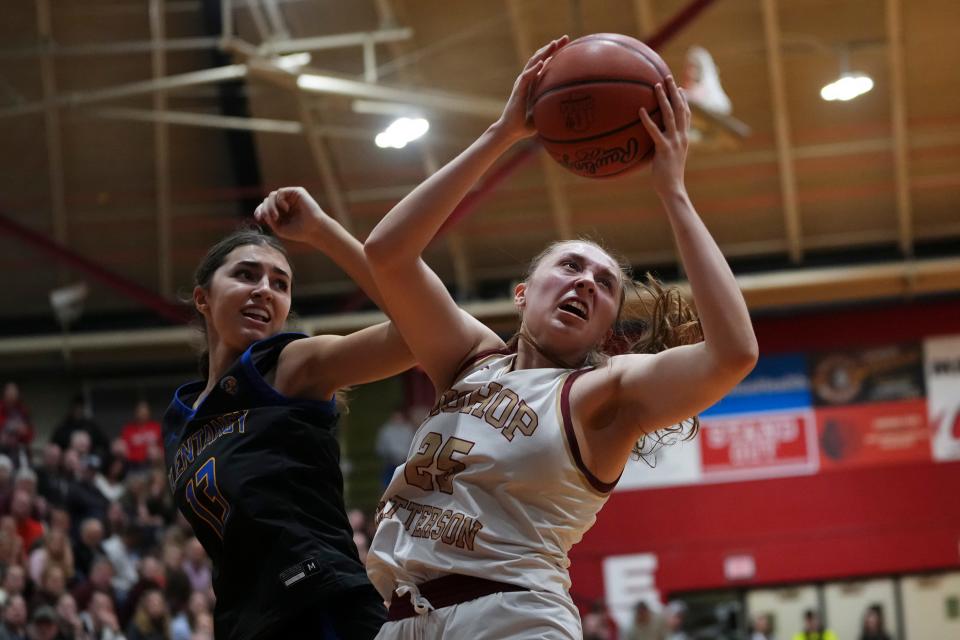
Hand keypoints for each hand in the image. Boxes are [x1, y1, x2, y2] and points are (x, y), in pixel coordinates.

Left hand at [254, 187, 334, 245]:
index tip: (258, 218)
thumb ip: (269, 219)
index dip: (259, 210)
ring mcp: (291, 197)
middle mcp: (285, 203)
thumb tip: (262, 210)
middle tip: (273, 219)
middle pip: (267, 200)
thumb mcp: (279, 228)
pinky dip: (279, 201)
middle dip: (265, 209)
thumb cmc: (299, 232)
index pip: (265, 206)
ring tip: (276, 216)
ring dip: (270, 206)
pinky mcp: (296, 192)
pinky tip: (286, 209)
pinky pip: (280, 192)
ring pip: (272, 195)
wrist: (313, 230)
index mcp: (281, 211)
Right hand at [494, 35, 569, 140]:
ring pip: (532, 63)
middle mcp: (528, 79)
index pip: (546, 63)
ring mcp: (522, 84)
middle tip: (565, 37)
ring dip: (543, 53)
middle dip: (553, 47)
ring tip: (553, 44)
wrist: (511, 130)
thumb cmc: (527, 123)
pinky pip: (526, 77)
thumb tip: (574, 108)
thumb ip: (554, 104)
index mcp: (535, 82)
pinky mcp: (518, 91)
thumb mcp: (545, 110)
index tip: (569, 43)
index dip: (556, 52)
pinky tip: (540, 63)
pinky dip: (533, 69)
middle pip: (540, 58)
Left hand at [639, 76, 690, 195]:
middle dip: (675, 91)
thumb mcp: (669, 158)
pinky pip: (655, 131)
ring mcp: (674, 142)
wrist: (673, 189)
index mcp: (684, 138)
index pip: (686, 115)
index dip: (684, 100)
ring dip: (663, 98)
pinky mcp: (664, 149)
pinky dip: (648, 120)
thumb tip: (655, 143)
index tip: (679, 88)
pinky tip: (640, 110)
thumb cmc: (668, 176)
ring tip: (656, 85)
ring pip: (670, 115)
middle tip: (668, 77)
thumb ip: (665, 147)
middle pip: (680, 108)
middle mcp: (681, 137)